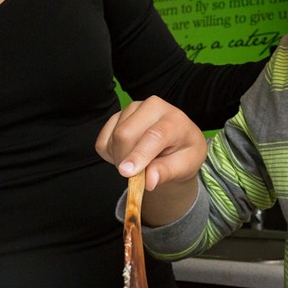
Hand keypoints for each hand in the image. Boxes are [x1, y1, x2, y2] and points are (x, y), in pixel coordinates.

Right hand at [95, 97, 206, 225]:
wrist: (176, 144)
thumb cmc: (183, 154)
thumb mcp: (184, 166)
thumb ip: (167, 172)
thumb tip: (149, 181)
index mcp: (174, 118)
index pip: (154, 135)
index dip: (139, 154)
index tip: (127, 173)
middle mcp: (152, 106)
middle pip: (125, 134)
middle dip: (126, 160)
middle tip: (136, 177)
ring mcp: (132, 108)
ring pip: (113, 139)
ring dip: (119, 159)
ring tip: (138, 163)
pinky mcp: (116, 116)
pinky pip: (103, 142)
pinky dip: (110, 155)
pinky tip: (127, 154)